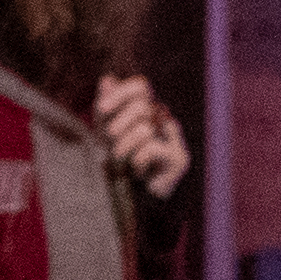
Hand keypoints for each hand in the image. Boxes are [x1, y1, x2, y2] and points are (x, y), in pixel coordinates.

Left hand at [91, 71, 190, 196]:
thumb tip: (107, 80)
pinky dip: (136, 160)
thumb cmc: (119, 162)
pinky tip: (136, 170)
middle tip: (108, 141)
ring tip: (120, 159)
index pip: (141, 86)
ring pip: (143, 130)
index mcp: (147, 107)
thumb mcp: (106, 132)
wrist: (134, 199)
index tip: (101, 109)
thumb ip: (107, 106)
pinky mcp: (179, 158)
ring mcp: (174, 138)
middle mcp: (164, 118)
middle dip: (117, 125)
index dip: (120, 94)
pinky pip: (150, 149)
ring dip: (123, 148)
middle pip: (140, 106)